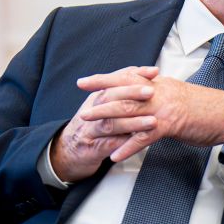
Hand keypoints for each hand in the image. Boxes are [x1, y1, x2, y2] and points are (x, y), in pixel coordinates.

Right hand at [50, 66, 160, 181]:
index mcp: (98, 97)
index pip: (115, 81)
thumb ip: (124, 93)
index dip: (134, 75)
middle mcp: (92, 110)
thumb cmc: (95, 125)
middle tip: (152, 92)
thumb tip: (148, 75)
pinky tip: (138, 144)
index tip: (154, 72)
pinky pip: (109, 146)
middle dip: (132, 93)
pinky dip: (124, 145)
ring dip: (133, 122)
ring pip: (110, 123)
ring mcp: (91, 130)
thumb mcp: (106, 106)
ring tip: (152, 122)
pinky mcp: (93, 150)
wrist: (70, 151)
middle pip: (110, 97)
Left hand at [50, 67, 223, 178]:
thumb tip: (148, 98)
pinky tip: (115, 155)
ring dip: (106, 120)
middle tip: (80, 103)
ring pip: (128, 112)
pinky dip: (128, 147)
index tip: (85, 81)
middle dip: (97, 97)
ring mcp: (163, 108)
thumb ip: (162, 96)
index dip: (104, 79)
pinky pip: (144, 137)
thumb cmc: (209, 108)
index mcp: (160, 85)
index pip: (127, 77)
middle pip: (122, 92)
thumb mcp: (181, 96)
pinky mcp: (170, 125)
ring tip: (88, 127)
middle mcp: (159, 92)